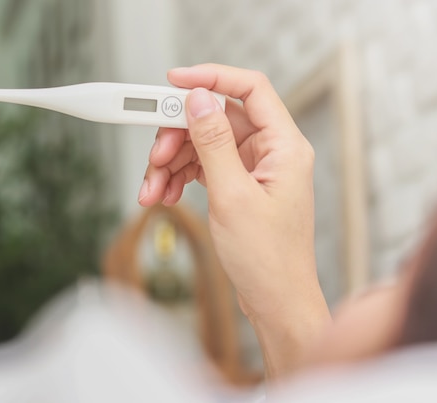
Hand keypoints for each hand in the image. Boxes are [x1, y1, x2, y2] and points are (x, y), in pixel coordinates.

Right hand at [139, 64, 329, 377]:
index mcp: (284, 146)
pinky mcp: (241, 186)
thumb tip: (200, 100)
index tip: (174, 82)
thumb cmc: (267, 259)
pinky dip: (181, 177)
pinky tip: (164, 195)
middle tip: (155, 158)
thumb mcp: (233, 196)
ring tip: (152, 190)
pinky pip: (205, 167)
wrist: (275, 300)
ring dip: (173, 162)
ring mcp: (256, 170)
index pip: (250, 89)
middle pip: (217, 119)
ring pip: (205, 145)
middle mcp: (272, 152)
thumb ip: (214, 143)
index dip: (212, 78)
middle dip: (179, 136)